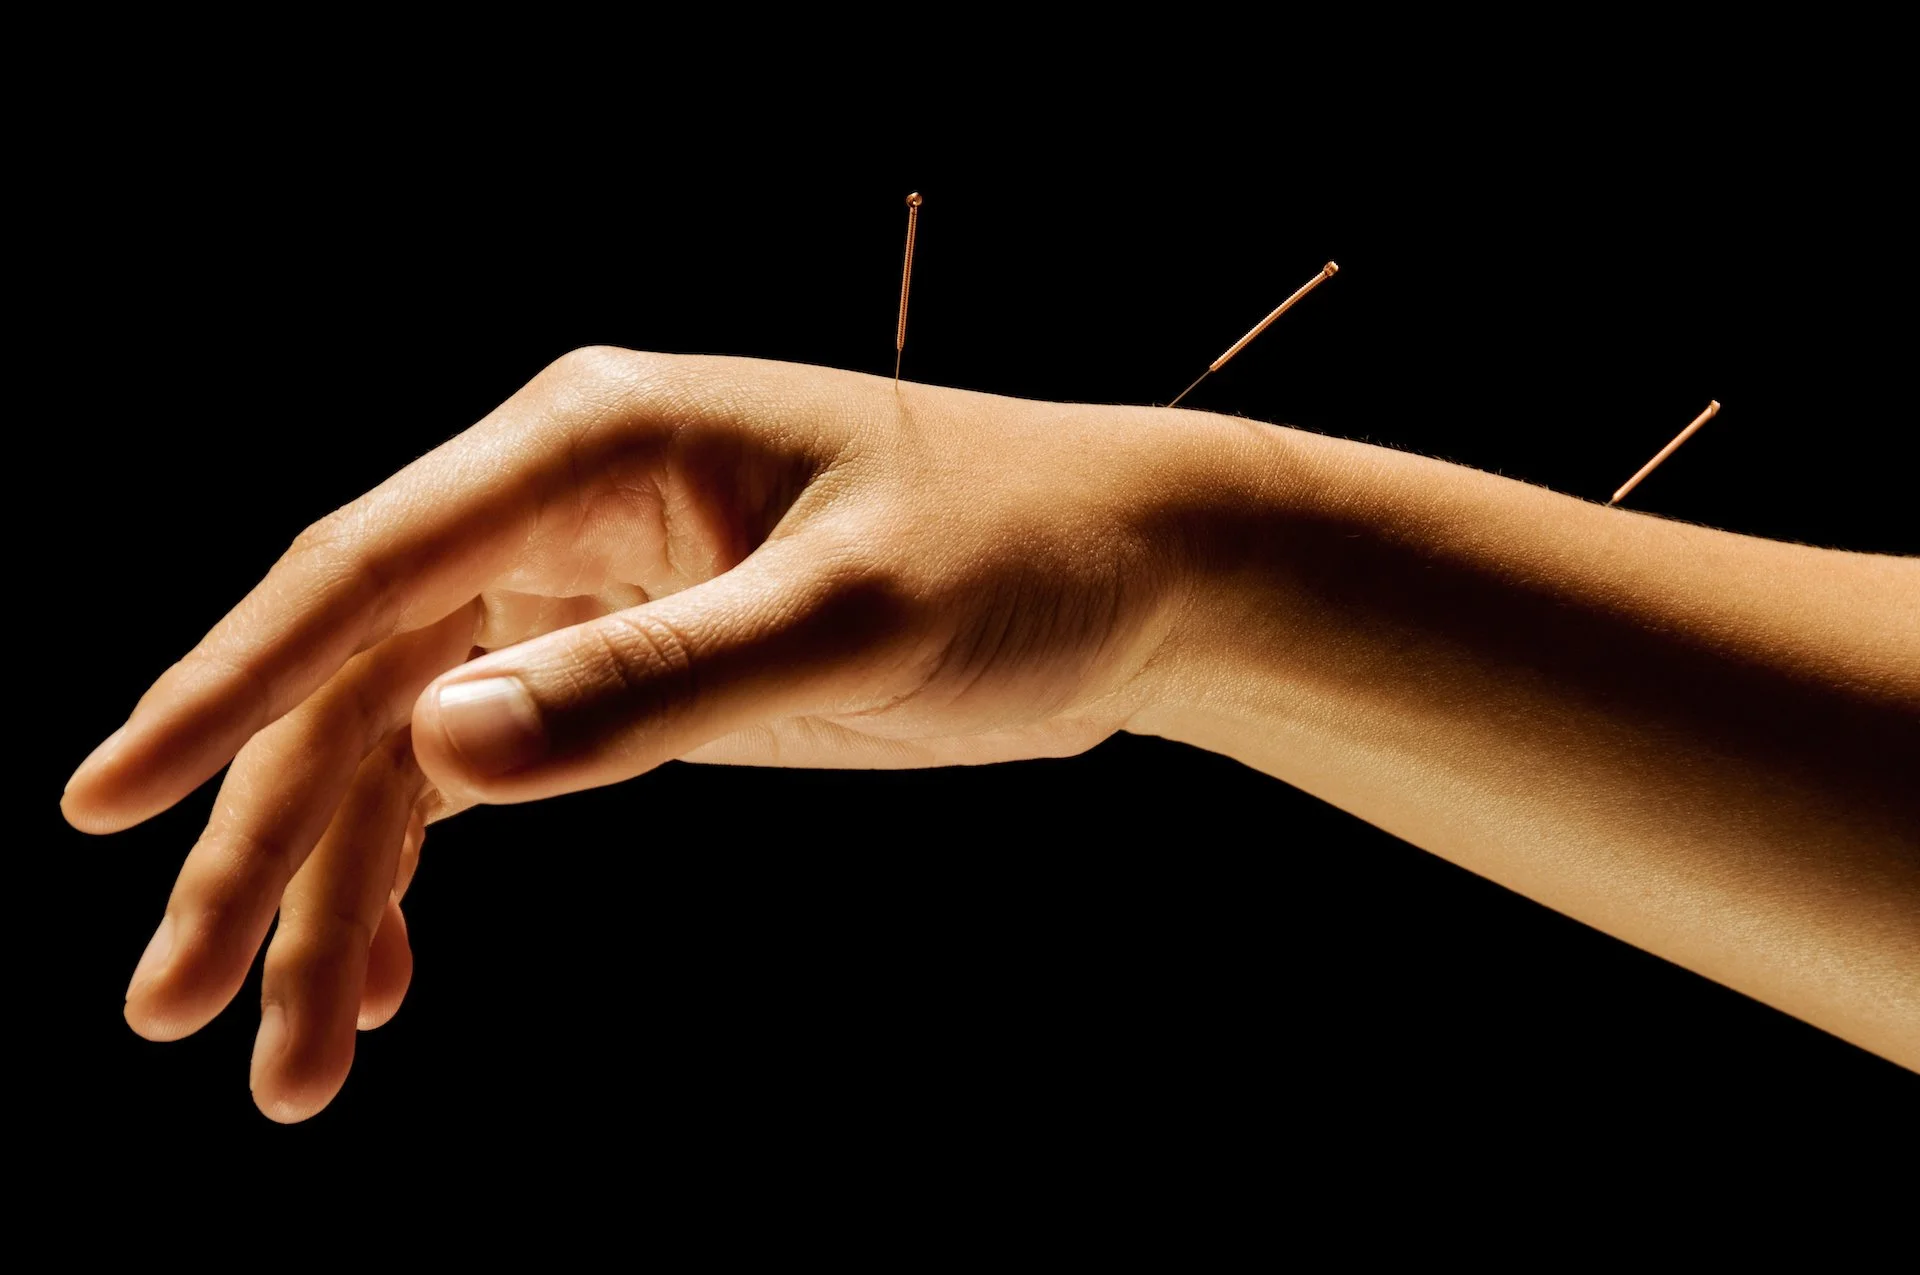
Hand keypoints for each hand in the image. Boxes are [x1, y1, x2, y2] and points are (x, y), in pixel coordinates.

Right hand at [62, 349, 1207, 1120]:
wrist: (1123, 575)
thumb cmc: (1013, 557)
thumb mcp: (850, 620)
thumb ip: (656, 683)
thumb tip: (441, 748)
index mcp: (589, 443)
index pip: (365, 568)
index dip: (225, 688)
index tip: (105, 808)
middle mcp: (559, 503)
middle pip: (355, 680)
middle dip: (264, 847)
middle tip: (173, 1014)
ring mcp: (582, 588)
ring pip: (403, 747)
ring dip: (337, 896)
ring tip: (292, 1067)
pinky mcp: (619, 665)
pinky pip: (478, 769)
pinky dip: (423, 875)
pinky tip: (390, 980)